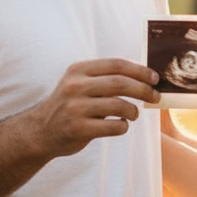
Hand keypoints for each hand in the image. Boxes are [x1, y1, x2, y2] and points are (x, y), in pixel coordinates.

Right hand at [32, 58, 159, 158]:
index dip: (140, 70)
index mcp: (78, 70)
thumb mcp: (80, 83)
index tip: (155, 78)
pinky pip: (114, 126)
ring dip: (133, 111)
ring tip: (134, 114)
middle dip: (143, 90)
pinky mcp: (78, 129)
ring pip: (119, 105)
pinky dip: (123, 126)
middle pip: (120, 83)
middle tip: (155, 96)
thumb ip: (105, 78)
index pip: (116, 64)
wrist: (41, 131)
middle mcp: (75, 86)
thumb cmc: (70, 105)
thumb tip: (145, 77)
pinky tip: (120, 125)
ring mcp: (76, 108)